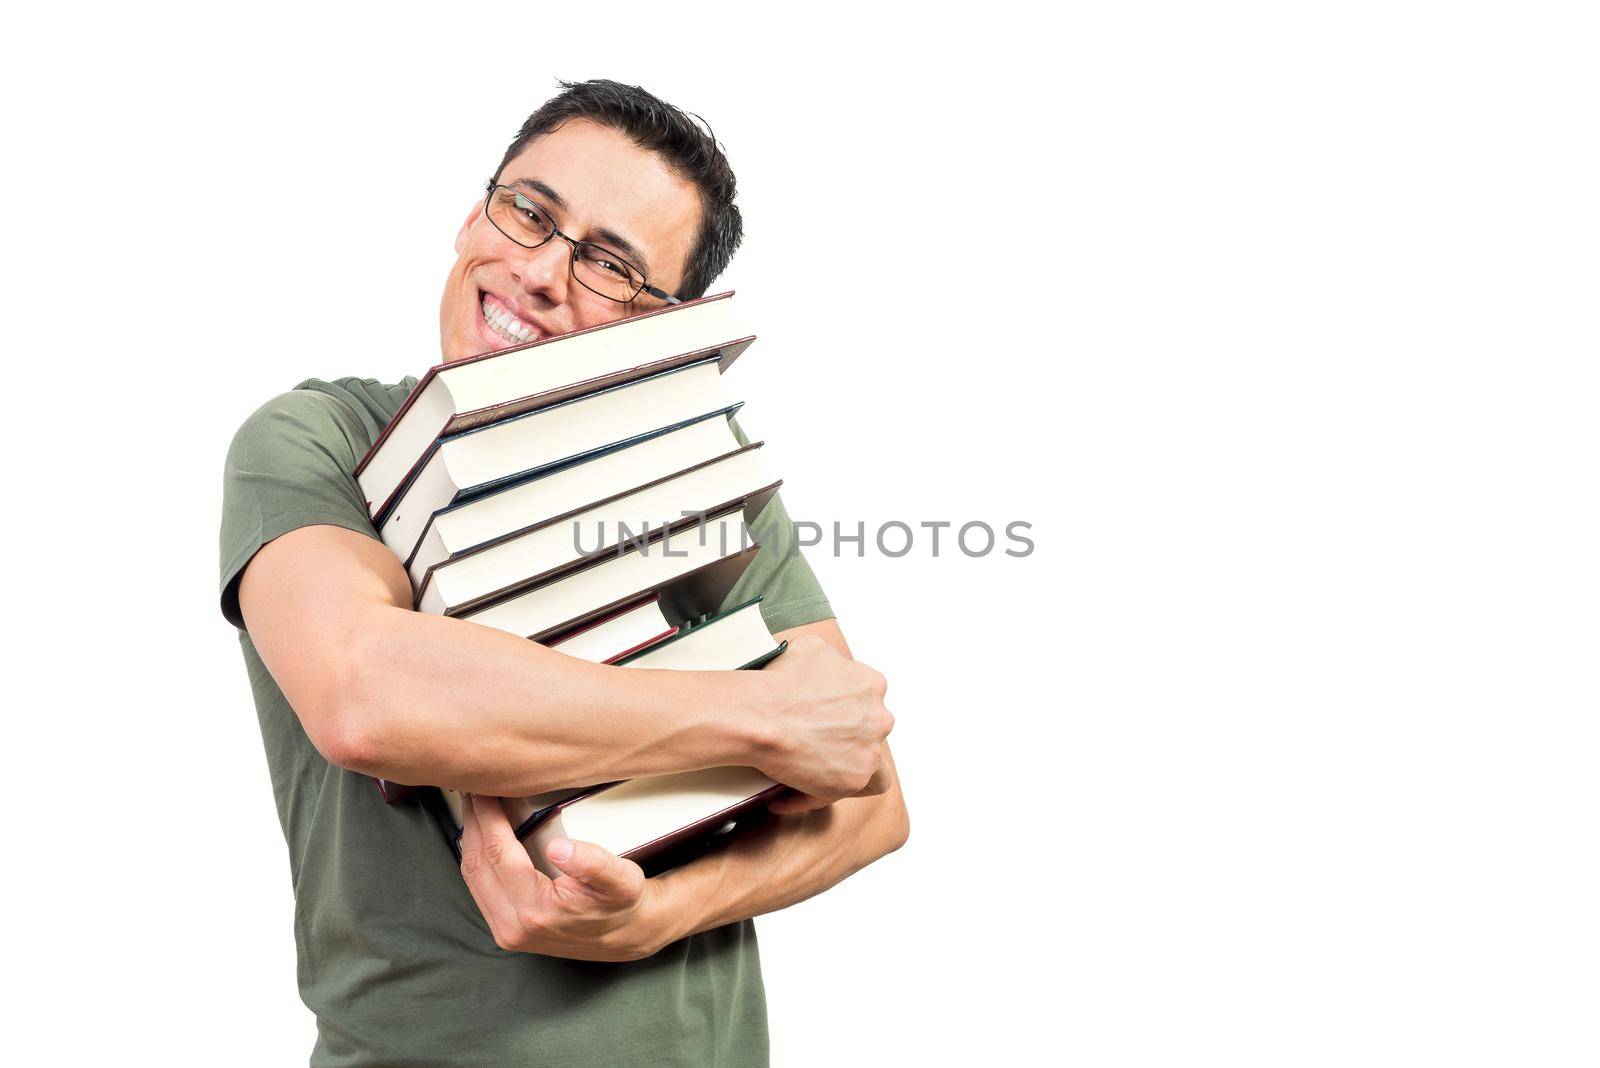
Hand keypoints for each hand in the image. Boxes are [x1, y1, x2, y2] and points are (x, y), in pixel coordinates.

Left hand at [458, 793, 670, 960]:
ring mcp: (506, 931)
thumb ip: (593, 863)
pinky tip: (483, 838)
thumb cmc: (621, 904)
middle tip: (473, 791)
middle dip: (472, 823)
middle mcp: (513, 926)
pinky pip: (479, 888)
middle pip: (477, 864)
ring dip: (470, 840)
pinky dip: (478, 858)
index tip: (484, 791)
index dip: (488, 817)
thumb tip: (558, 847)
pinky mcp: (505, 931)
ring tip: (475, 809)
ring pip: (472, 877)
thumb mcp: (622, 879)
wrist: (624, 937)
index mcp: (536, 910)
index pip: (498, 853)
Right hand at [755, 634, 894, 809]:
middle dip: (844, 740)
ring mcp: (870, 751)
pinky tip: (786, 796)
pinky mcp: (854, 779)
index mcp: (871, 685)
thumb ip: (828, 659)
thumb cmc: (777, 684)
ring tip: (808, 775)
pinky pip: (838, 793)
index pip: (868, 702)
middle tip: (812, 745)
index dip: (845, 712)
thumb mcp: (809, 648)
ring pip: (868, 768)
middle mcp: (878, 718)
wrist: (759, 715)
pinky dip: (813, 795)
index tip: (823, 720)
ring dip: (840, 771)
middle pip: (869, 734)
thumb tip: (819, 665)